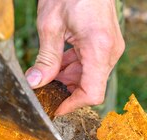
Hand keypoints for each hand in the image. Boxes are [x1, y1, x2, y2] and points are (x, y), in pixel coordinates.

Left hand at [26, 0, 124, 115]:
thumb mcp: (50, 25)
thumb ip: (45, 58)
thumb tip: (35, 83)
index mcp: (99, 49)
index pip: (92, 94)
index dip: (73, 105)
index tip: (55, 108)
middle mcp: (111, 51)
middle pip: (90, 86)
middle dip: (67, 90)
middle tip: (43, 87)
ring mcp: (111, 47)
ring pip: (90, 76)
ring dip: (69, 77)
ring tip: (47, 70)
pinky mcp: (108, 42)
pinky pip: (93, 63)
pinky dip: (75, 66)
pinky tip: (58, 60)